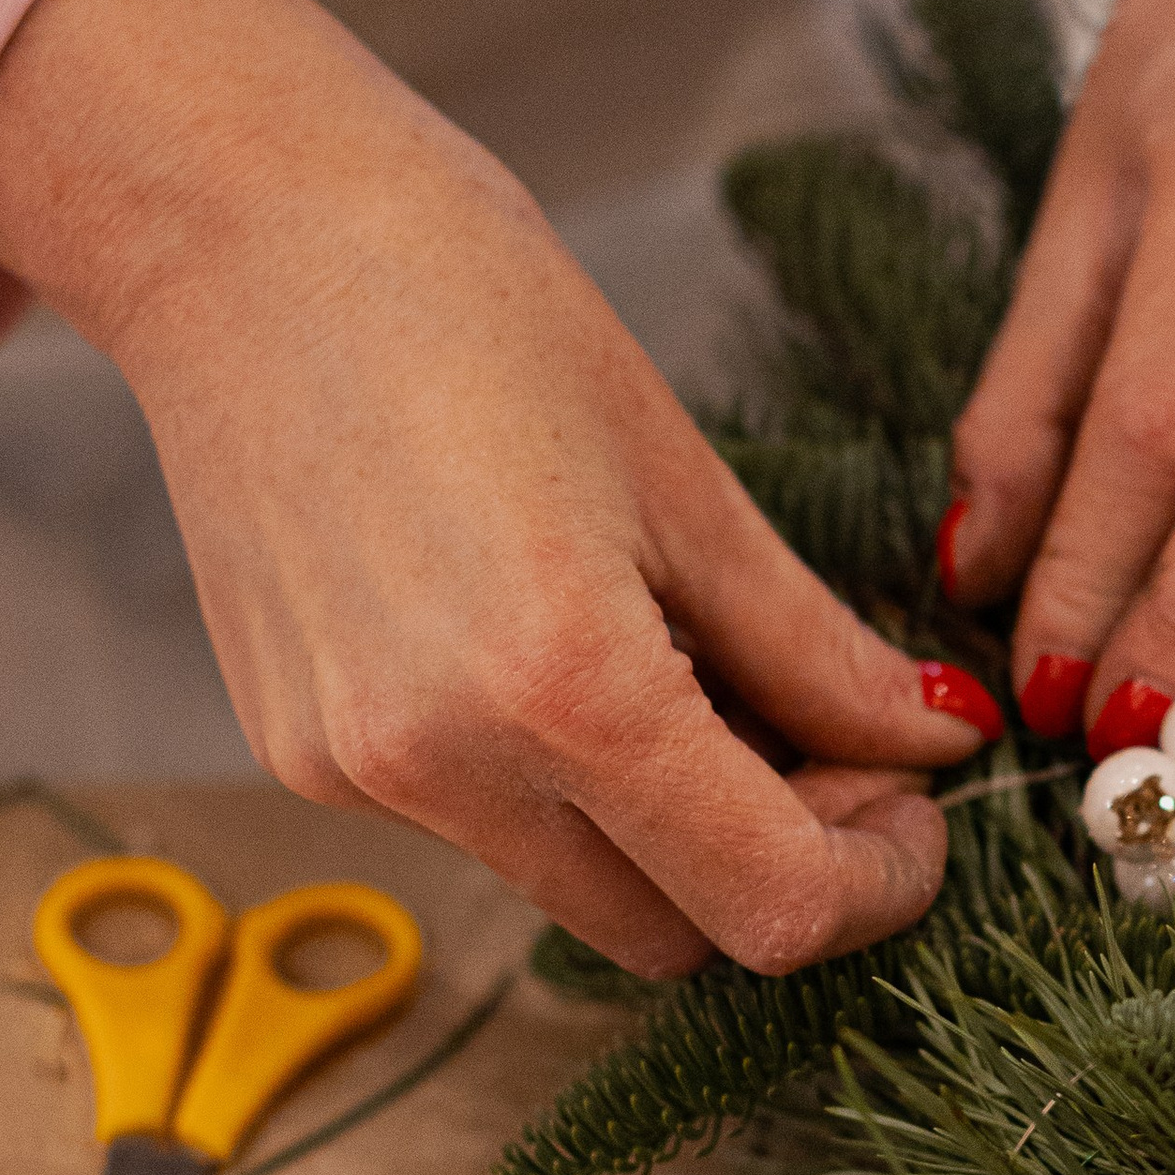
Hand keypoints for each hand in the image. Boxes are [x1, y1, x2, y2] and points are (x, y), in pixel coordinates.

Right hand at [0, 0, 997, 977]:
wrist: (238, 237)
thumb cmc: (467, 304)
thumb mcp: (685, 479)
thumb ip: (815, 649)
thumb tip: (937, 739)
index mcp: (564, 688)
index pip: (771, 906)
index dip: (877, 884)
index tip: (912, 806)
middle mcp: (443, 765)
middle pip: (677, 937)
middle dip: (779, 872)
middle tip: (829, 748)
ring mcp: (357, 773)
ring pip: (577, 893)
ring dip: (666, 838)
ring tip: (694, 680)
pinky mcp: (301, 757)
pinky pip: (479, 831)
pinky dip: (557, 790)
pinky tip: (567, 658)